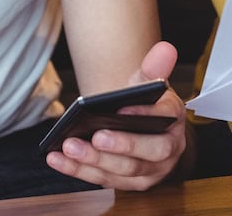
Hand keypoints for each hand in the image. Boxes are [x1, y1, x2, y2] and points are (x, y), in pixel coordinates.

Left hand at [46, 41, 188, 190]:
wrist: (139, 126)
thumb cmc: (143, 103)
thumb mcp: (147, 84)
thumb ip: (153, 68)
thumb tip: (165, 49)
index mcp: (174, 120)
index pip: (166, 117)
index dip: (145, 113)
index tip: (121, 108)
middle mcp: (168, 150)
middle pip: (149, 153)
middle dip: (121, 146)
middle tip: (95, 136)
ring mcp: (151, 171)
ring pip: (124, 171)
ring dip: (94, 160)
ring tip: (69, 145)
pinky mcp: (129, 183)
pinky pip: (104, 179)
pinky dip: (79, 170)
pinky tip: (58, 158)